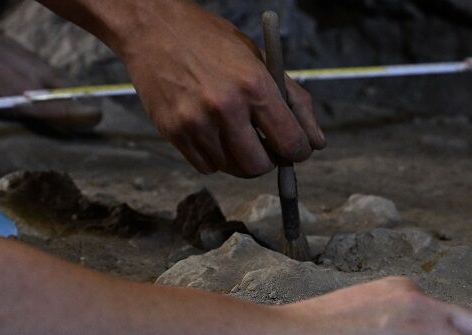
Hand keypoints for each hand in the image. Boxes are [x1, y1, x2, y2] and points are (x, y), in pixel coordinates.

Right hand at [110, 0, 324, 176]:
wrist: (153, 27)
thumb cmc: (212, 42)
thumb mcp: (260, 60)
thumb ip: (294, 102)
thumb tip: (317, 143)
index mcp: (254, 86)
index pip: (292, 144)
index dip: (298, 151)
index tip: (293, 148)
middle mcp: (226, 108)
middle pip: (260, 166)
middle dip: (268, 160)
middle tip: (263, 144)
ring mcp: (196, 123)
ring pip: (232, 169)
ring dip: (239, 158)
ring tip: (233, 131)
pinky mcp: (173, 133)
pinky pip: (206, 167)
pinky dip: (214, 157)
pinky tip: (211, 131)